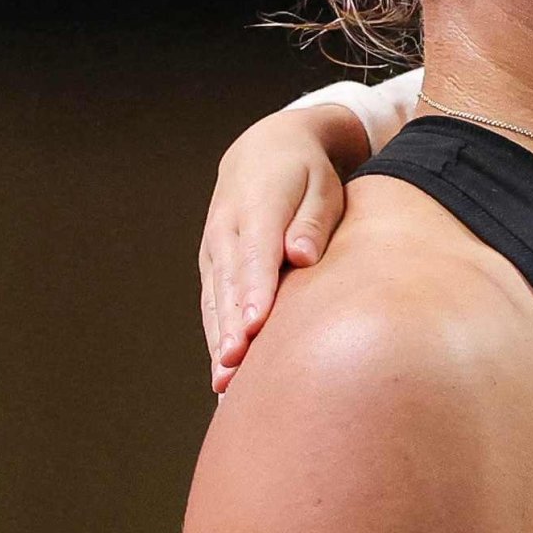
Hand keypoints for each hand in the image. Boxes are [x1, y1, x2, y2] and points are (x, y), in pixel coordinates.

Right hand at [200, 104, 373, 393]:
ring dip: (218, 340)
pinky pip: (212, 304)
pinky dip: (216, 335)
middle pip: (228, 285)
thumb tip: (301, 256)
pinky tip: (222, 370)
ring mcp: (214, 249)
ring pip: (215, 300)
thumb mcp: (321, 187)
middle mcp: (226, 231)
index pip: (254, 256)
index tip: (257, 325)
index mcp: (256, 208)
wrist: (264, 151)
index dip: (254, 292)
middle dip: (231, 327)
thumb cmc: (306, 175)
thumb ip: (312, 222)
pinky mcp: (212, 265)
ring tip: (224, 381)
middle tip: (235, 366)